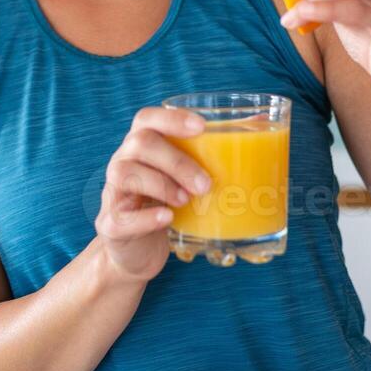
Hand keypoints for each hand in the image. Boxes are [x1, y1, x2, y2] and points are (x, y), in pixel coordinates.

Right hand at [95, 106, 211, 282]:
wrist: (136, 252)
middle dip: (176, 161)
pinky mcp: (111, 225)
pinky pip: (121, 216)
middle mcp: (122, 163)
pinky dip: (146, 217)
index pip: (147, 119)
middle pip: (141, 144)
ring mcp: (113, 194)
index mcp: (141, 147)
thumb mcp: (186, 181)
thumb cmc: (167, 207)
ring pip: (125, 173)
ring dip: (161, 185)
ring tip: (186, 200)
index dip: (172, 118)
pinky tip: (167, 218)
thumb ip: (212, 156)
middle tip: (205, 184)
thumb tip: (259, 124)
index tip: (201, 127)